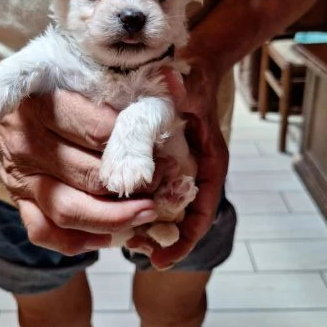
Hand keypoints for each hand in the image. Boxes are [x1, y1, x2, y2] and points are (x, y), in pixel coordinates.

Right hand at [0, 54, 159, 255]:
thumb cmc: (38, 91)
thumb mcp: (65, 74)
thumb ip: (106, 89)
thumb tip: (167, 88)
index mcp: (44, 107)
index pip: (100, 132)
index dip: (136, 146)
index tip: (164, 152)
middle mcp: (30, 145)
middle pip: (90, 175)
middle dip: (134, 187)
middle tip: (164, 187)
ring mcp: (22, 178)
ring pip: (69, 209)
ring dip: (114, 218)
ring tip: (146, 215)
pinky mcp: (18, 200)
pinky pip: (44, 231)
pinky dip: (77, 241)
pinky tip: (106, 236)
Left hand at [127, 64, 228, 268]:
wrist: (187, 67)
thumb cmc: (190, 81)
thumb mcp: (185, 92)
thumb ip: (176, 100)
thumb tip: (164, 103)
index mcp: (210, 163)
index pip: (201, 211)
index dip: (184, 239)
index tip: (160, 259)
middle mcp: (194, 172)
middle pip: (183, 217)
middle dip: (162, 237)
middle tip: (135, 250)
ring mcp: (177, 169)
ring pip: (165, 208)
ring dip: (148, 225)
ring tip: (124, 238)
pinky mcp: (160, 163)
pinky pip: (151, 191)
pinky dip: (138, 204)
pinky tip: (116, 210)